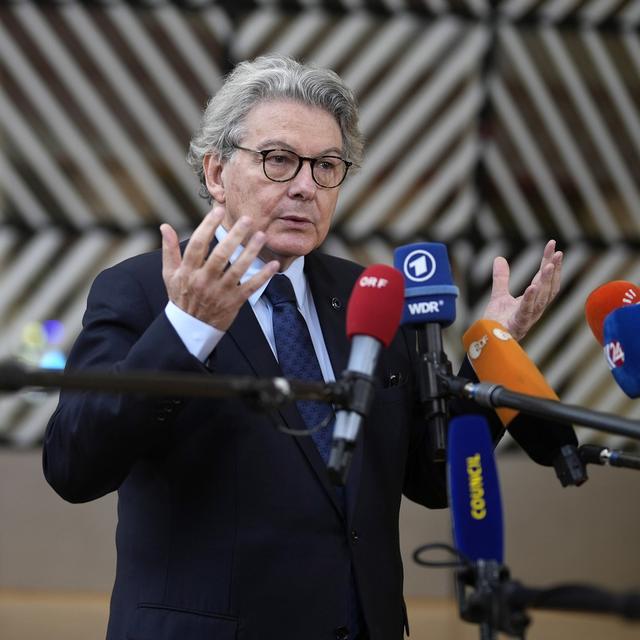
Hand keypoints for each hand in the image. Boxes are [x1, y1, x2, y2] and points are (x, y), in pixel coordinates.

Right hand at [161, 207, 279, 330]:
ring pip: (237, 269)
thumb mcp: (170, 275)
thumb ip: (169, 250)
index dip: (208, 226)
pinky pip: (250, 287)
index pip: (198, 244)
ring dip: (251, 252)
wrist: (190, 328)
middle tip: (247, 219)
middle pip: (220, 255)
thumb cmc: (182, 296)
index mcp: (188, 271)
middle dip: (234, 236)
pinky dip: (263, 276)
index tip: (218, 210)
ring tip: (261, 236)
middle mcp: (204, 280)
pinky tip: (274, 264)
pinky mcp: (234, 302)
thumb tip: (165, 226)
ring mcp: (220, 292)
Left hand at [482, 240, 562, 340]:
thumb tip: (499, 258)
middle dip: (554, 270)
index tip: (552, 245)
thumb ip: (501, 278)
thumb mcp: (499, 296)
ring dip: (546, 282)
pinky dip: (530, 299)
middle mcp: (534, 309)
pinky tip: (532, 287)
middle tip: (558, 252)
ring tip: (548, 265)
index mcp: (532, 301)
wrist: (486, 341)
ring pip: (541, 298)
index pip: (543, 278)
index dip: (549, 261)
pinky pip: (526, 311)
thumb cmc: (496, 323)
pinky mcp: (518, 325)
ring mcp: (528, 317)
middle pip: (548, 287)